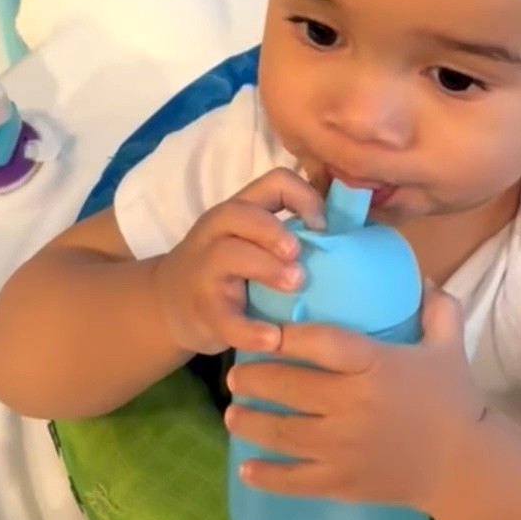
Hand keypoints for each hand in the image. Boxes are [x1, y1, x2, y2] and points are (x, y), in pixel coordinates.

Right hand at [153, 169, 323, 359]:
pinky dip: (250, 329)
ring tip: (295, 285)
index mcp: (239, 210)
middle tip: (300, 254)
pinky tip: (274, 338)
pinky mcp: (202, 310)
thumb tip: (353, 229)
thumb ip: (286, 230)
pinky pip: (224, 317)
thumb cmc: (227, 269)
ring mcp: (204, 269)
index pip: (273, 181)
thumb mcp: (248, 240)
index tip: (323, 226)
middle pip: (241, 213)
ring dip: (267, 268)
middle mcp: (217, 232)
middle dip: (274, 230)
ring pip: (229, 255)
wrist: (168, 305)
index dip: (304, 197)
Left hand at [225, 286, 481, 511]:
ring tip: (231, 414)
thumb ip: (436, 306)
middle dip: (254, 380)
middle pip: (290, 388)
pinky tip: (246, 468)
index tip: (262, 329)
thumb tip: (417, 273)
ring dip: (250, 423)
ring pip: (283, 434)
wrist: (464, 466)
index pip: (322, 344)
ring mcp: (344, 448)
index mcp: (376, 366)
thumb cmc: (453, 400)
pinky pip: (294, 481)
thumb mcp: (449, 345)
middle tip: (234, 374)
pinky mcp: (341, 482)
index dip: (287, 335)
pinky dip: (266, 476)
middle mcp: (353, 405)